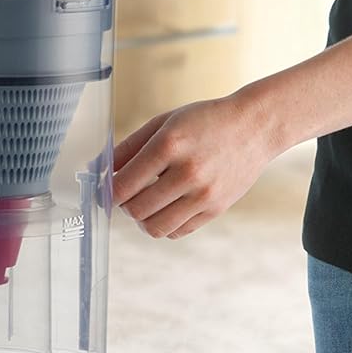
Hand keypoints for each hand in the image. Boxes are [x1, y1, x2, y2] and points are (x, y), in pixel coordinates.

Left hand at [112, 95, 275, 238]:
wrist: (255, 127)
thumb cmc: (204, 122)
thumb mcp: (163, 123)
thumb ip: (128, 148)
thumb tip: (96, 169)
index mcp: (169, 145)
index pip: (123, 186)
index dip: (108, 192)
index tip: (106, 190)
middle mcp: (187, 172)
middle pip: (136, 210)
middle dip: (124, 205)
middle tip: (128, 194)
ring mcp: (204, 194)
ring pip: (154, 228)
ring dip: (142, 219)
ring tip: (146, 203)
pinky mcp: (215, 209)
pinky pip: (176, 231)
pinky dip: (164, 224)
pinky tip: (167, 206)